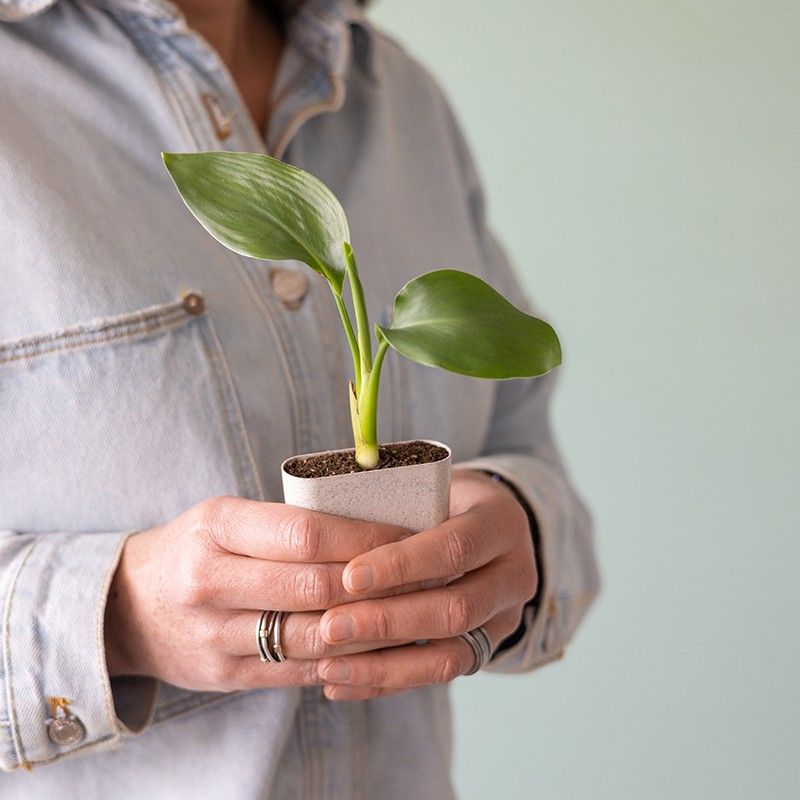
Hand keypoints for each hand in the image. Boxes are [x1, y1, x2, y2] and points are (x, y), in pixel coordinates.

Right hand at [104, 497, 419, 691]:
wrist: (127, 606)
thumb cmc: (195, 547)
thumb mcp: (227, 517)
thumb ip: (288, 523)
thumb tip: (374, 526)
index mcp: (217, 527)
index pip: (306, 532)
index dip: (365, 536)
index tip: (409, 534)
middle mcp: (211, 581)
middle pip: (315, 586)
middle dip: (378, 583)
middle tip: (427, 575)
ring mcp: (215, 635)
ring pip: (313, 636)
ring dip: (371, 628)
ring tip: (416, 613)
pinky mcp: (225, 675)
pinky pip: (298, 671)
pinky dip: (344, 660)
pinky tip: (380, 647)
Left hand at [316, 470, 537, 699]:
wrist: (487, 526)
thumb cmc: (444, 498)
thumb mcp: (431, 485)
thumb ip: (395, 504)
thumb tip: (326, 523)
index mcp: (501, 522)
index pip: (455, 547)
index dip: (402, 565)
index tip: (349, 576)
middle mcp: (513, 574)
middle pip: (456, 609)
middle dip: (388, 621)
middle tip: (330, 626)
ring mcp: (504, 618)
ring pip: (451, 656)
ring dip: (383, 664)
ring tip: (327, 665)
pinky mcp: (486, 649)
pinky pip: (437, 677)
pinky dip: (386, 681)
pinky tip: (340, 683)